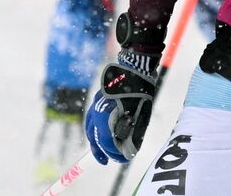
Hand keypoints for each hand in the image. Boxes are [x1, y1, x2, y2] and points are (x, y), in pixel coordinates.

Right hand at [84, 49, 158, 164]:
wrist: (135, 68)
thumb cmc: (141, 92)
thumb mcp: (140, 116)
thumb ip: (133, 135)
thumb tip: (127, 152)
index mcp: (106, 115)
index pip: (107, 141)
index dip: (114, 153)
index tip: (122, 159)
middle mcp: (97, 111)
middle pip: (95, 137)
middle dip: (102, 151)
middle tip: (106, 161)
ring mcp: (95, 104)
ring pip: (90, 128)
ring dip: (95, 141)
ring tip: (101, 152)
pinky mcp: (97, 100)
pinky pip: (91, 119)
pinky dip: (94, 130)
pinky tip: (99, 135)